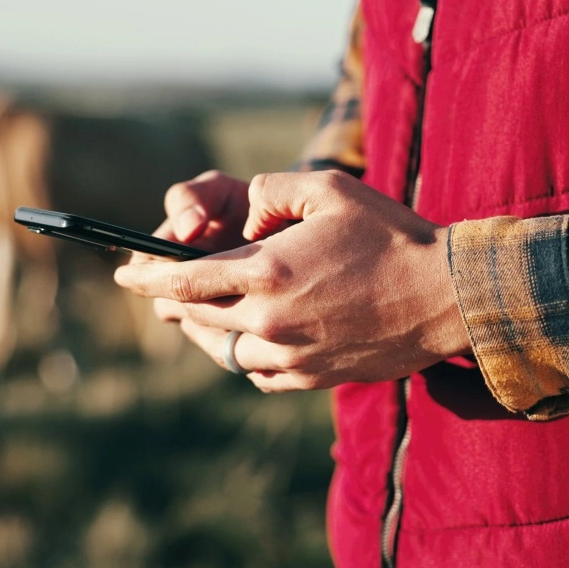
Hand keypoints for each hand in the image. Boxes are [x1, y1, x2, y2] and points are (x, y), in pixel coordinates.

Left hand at [114, 170, 471, 391]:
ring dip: (206, 332)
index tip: (123, 275)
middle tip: (159, 294)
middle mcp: (270, 321)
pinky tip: (248, 341)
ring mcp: (291, 356)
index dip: (146, 279)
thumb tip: (245, 214)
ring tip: (199, 316)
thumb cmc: (390, 235)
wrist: (446, 297)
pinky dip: (244, 357)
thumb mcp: (329, 189)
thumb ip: (272, 191)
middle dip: (172, 304)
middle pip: (198, 318)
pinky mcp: (312, 378)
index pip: (183, 281)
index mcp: (266, 272)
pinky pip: (258, 373)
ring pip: (225, 350)